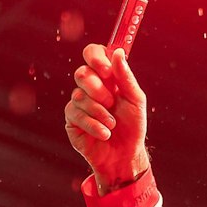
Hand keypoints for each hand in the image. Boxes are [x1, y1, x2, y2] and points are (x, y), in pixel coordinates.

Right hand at [64, 43, 150, 190]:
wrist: (124, 155)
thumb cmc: (132, 127)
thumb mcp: (135, 100)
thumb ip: (126, 76)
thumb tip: (117, 52)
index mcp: (106, 77)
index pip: (93, 53)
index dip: (96, 58)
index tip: (107, 70)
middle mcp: (90, 87)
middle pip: (81, 73)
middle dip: (98, 89)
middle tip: (111, 102)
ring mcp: (79, 103)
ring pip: (79, 96)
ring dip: (99, 112)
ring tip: (112, 124)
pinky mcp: (71, 120)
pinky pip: (76, 114)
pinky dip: (93, 125)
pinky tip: (104, 134)